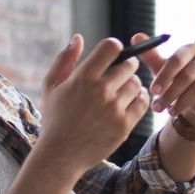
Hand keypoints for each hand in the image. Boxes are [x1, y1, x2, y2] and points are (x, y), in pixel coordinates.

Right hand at [35, 34, 149, 172]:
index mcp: (83, 77)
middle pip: (129, 65)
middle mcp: (101, 91)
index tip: (112, 55)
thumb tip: (78, 38)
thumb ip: (65, 60)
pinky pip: (143, 103)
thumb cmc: (55, 118)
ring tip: (122, 90)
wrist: (60, 155)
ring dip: (131, 84)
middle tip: (120, 73)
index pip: (111, 47)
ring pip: (137, 83)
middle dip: (126, 66)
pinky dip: (140, 99)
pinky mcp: (124, 125)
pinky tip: (130, 100)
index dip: (114, 47)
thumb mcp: (52, 86)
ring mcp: (114, 109)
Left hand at [131, 33, 194, 128]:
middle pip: (189, 74)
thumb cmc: (176, 81)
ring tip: (170, 112)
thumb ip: (150, 55)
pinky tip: (191, 111)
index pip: (178, 58)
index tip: (153, 91)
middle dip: (171, 92)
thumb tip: (136, 37)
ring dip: (183, 102)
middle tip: (158, 107)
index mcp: (191, 49)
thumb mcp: (162, 69)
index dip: (164, 76)